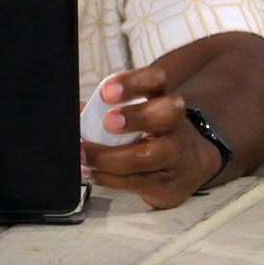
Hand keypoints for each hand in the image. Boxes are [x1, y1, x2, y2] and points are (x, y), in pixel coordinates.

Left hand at [80, 66, 220, 209]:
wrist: (188, 166)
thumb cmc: (152, 134)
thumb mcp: (137, 114)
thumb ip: (106, 109)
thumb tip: (75, 111)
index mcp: (162, 99)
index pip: (156, 80)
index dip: (133, 83)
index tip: (106, 91)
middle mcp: (174, 125)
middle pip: (166, 114)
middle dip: (136, 117)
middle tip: (108, 122)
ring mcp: (174, 155)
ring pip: (148, 156)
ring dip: (109, 157)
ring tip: (84, 154)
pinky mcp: (166, 184)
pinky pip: (135, 181)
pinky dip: (107, 178)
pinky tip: (91, 171)